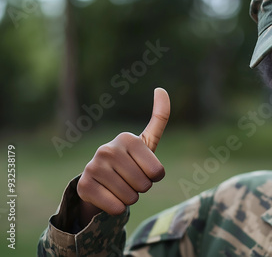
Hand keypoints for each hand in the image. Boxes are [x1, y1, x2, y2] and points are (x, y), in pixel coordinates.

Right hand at [77, 88, 169, 222]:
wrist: (102, 180)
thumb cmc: (131, 160)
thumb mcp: (147, 141)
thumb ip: (159, 117)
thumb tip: (161, 89)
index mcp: (127, 138)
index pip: (157, 172)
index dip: (155, 177)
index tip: (144, 168)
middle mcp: (107, 149)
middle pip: (144, 185)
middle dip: (141, 188)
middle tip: (130, 179)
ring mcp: (93, 166)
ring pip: (130, 197)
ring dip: (129, 198)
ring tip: (119, 186)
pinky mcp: (83, 186)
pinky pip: (115, 207)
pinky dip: (117, 208)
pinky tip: (109, 196)